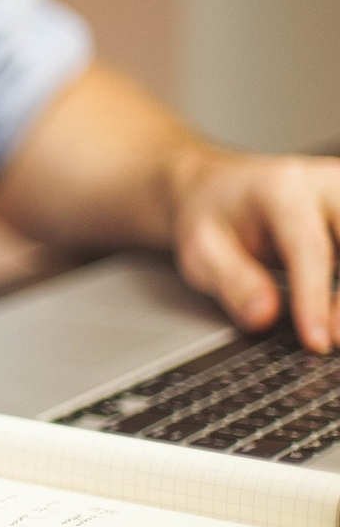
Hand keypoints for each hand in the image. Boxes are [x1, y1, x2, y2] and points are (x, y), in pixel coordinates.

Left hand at [170, 149, 339, 351]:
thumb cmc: (212, 219)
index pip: (310, 248)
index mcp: (282, 189)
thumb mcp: (200, 250)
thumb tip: (264, 317)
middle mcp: (326, 185)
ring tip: (338, 332)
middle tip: (336, 341)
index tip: (316, 341)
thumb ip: (232, 282)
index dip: (316, 298)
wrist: (220, 189)